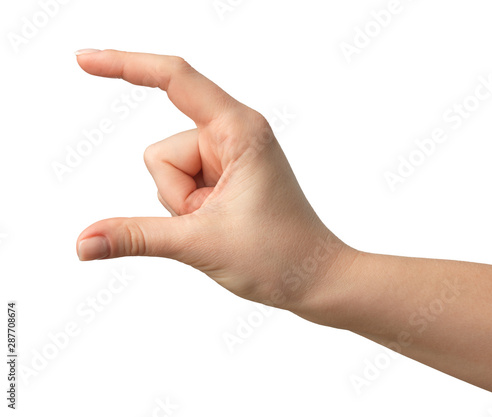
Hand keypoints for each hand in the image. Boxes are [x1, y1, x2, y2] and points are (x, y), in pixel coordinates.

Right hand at [75, 49, 355, 313]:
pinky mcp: (223, 175)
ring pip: (168, 173)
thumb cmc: (280, 255)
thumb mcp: (199, 243)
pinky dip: (189, 209)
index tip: (84, 60)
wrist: (314, 278)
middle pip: (161, 152)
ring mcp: (227, 156)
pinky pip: (180, 186)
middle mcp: (233, 134)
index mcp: (239, 130)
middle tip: (213, 219)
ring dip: (184, 205)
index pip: (175, 80)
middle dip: (176, 195)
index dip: (126, 65)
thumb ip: (136, 237)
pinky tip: (219, 222)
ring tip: (220, 223)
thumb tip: (83, 242)